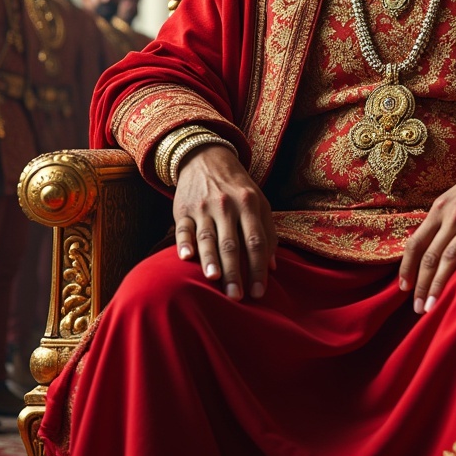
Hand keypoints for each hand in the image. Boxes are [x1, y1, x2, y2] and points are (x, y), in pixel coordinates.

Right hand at [173, 144, 276, 299]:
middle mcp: (226, 205)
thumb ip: (267, 232)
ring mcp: (203, 207)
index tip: (259, 292)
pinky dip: (184, 243)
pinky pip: (183, 229)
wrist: (206, 158)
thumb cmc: (238, 187)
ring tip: (214, 280)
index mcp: (249, 204)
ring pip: (207, 237)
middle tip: (236, 297)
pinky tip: (186, 258)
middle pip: (232, 243)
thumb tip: (272, 268)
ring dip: (210, 260)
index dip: (258, 268)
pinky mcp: (183, 210)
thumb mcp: (259, 202)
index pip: (256, 241)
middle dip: (235, 272)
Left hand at [398, 141, 455, 313]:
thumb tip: (425, 249)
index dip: (407, 268)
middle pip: (431, 255)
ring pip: (452, 253)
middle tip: (418, 309)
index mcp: (439, 210)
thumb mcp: (453, 200)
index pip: (415, 243)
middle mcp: (452, 216)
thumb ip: (440, 223)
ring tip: (434, 304)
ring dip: (440, 281)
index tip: (403, 290)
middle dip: (422, 284)